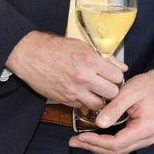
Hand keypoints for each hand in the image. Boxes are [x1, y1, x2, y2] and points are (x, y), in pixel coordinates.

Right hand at [6, 31, 126, 109]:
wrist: (30, 55)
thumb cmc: (55, 48)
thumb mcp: (82, 46)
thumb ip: (105, 59)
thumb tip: (122, 68)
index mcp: (90, 60)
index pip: (117, 77)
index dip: (116, 77)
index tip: (113, 77)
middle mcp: (84, 77)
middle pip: (112, 93)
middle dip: (111, 90)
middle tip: (106, 86)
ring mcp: (74, 90)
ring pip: (99, 104)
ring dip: (99, 99)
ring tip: (95, 92)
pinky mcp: (65, 100)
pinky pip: (83, 106)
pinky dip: (84, 102)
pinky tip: (81, 93)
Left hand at [69, 70, 153, 153]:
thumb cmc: (150, 86)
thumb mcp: (130, 92)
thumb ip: (115, 108)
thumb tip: (99, 123)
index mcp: (145, 128)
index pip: (116, 143)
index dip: (96, 141)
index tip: (81, 136)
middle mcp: (145, 138)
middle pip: (115, 151)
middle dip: (93, 147)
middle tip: (75, 141)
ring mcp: (143, 139)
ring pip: (117, 151)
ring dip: (97, 147)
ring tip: (80, 141)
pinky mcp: (139, 136)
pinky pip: (120, 145)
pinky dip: (105, 144)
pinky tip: (93, 139)